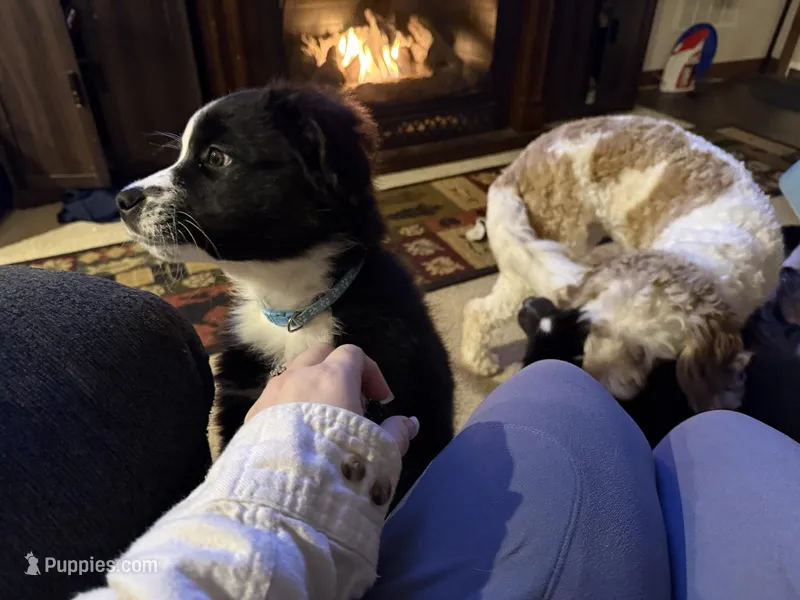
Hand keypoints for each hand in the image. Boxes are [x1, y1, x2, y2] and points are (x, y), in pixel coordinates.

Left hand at [246, 344, 418, 455]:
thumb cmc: (340, 466)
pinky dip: (288, 407)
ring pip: (293, 375)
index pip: (353, 354)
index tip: (381, 400)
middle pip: (320, 354)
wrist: (283, 497)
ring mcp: (271, 394)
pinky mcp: (252, 416)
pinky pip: (273, 399)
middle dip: (337, 369)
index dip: (371, 372)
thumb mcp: (381, 452)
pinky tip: (296, 437)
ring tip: (321, 420)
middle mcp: (299, 376)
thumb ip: (397, 432)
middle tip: (351, 400)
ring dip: (310, 388)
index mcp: (333, 377)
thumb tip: (410, 423)